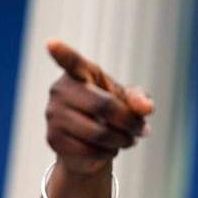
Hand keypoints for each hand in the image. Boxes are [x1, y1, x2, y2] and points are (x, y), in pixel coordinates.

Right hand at [44, 39, 153, 174]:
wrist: (91, 143)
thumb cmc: (111, 113)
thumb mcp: (128, 101)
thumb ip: (139, 98)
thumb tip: (146, 108)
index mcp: (80, 73)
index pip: (71, 62)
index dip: (62, 53)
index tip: (51, 43)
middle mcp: (61, 90)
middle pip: (104, 106)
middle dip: (129, 122)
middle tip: (141, 130)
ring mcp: (53, 115)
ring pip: (98, 133)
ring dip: (122, 140)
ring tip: (127, 140)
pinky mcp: (53, 139)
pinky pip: (89, 151)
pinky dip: (107, 153)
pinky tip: (107, 149)